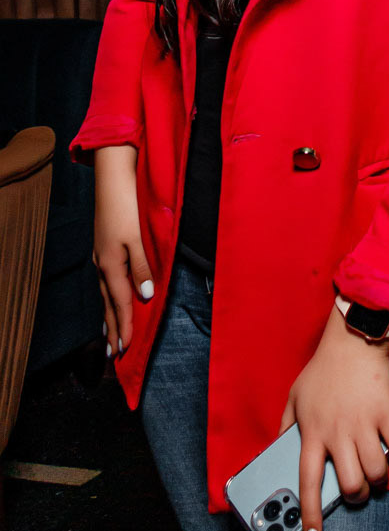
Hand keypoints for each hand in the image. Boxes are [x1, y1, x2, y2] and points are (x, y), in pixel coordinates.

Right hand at [92, 145, 153, 357]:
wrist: (113, 177)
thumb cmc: (129, 205)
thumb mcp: (139, 237)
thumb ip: (143, 267)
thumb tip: (145, 296)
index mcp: (112, 264)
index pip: (120, 303)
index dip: (125, 326)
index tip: (126, 349)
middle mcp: (103, 263)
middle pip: (108, 303)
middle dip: (112, 328)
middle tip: (113, 354)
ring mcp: (101, 255)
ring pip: (105, 293)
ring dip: (108, 315)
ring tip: (108, 334)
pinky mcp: (104, 246)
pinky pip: (106, 280)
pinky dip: (108, 297)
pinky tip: (110, 297)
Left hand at [280, 305, 388, 530]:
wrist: (353, 340)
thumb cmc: (322, 370)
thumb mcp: (294, 397)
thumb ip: (285, 427)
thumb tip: (278, 449)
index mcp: (312, 434)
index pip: (307, 484)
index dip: (310, 516)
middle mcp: (338, 435)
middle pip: (351, 485)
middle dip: (357, 497)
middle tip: (359, 490)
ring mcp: (364, 424)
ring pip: (376, 473)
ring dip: (379, 481)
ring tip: (378, 476)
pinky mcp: (387, 413)